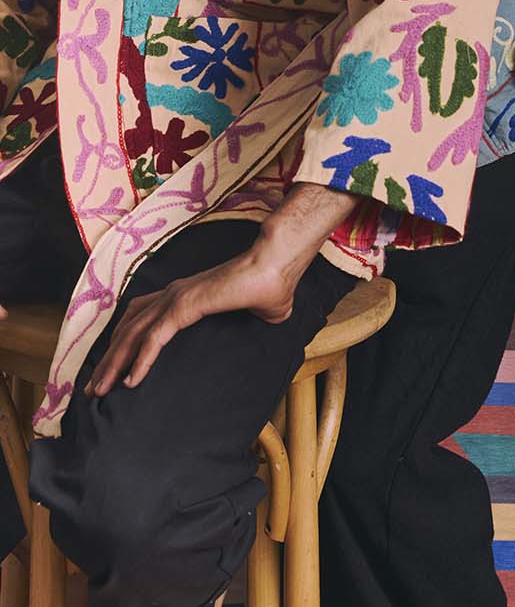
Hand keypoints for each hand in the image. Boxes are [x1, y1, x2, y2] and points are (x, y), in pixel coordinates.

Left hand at [87, 182, 356, 395]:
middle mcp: (173, 293)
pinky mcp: (185, 306)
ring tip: (100, 391)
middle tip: (93, 389)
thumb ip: (249, 322)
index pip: (140, 317)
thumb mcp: (255, 314)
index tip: (112, 369)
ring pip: (133, 334)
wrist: (277, 267)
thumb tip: (269, 327)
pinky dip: (139, 360)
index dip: (122, 342)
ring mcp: (177, 298)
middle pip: (128, 328)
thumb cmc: (270, 287)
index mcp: (185, 294)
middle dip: (108, 359)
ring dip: (114, 364)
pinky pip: (154, 338)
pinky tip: (131, 382)